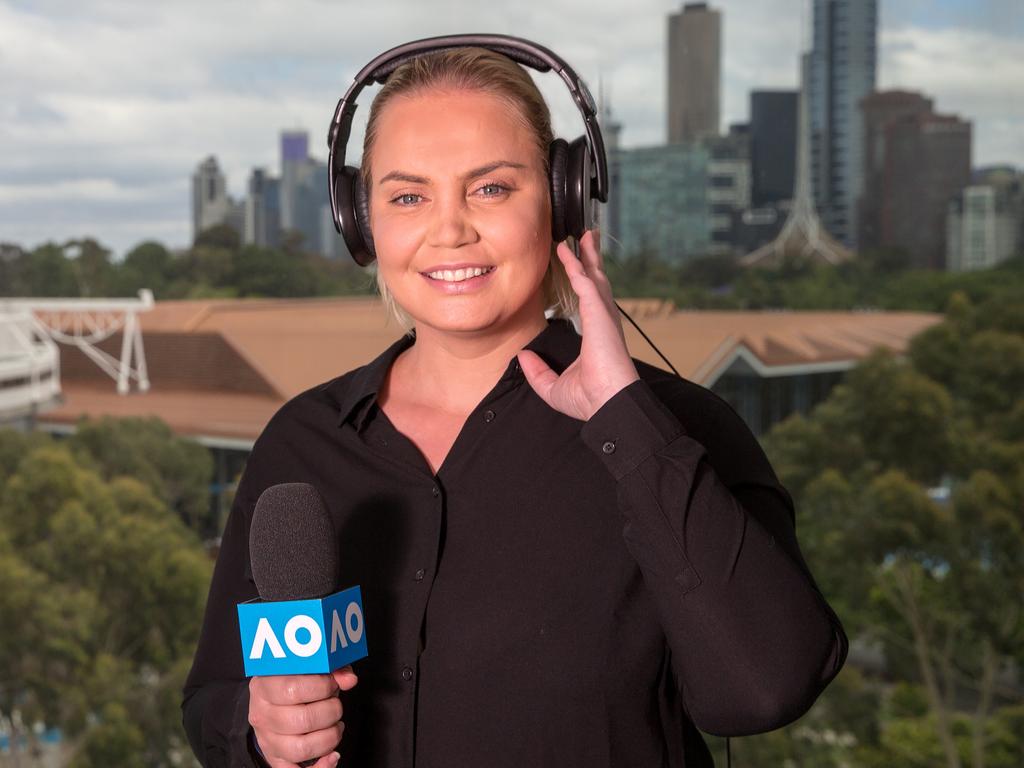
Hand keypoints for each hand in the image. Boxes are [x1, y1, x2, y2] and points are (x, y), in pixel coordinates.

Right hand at [248, 666, 357, 767]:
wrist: (274, 701)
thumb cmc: (297, 680)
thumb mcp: (311, 666)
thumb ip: (333, 668)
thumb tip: (348, 679)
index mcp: (265, 685)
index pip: (294, 689)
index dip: (322, 687)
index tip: (332, 684)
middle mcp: (261, 713)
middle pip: (302, 720)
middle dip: (331, 712)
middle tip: (335, 706)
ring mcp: (267, 739)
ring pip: (301, 748)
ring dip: (329, 738)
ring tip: (335, 726)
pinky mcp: (275, 758)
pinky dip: (320, 767)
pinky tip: (332, 756)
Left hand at [518, 229, 638, 420]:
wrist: (608, 404)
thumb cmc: (591, 399)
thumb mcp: (553, 387)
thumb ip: (537, 371)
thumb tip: (523, 357)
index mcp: (596, 335)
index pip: (590, 300)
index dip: (584, 281)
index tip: (577, 267)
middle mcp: (603, 321)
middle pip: (597, 281)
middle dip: (591, 259)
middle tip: (585, 240)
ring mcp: (603, 315)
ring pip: (595, 276)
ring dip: (587, 255)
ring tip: (583, 236)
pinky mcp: (600, 313)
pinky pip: (585, 282)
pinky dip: (576, 265)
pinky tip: (566, 252)